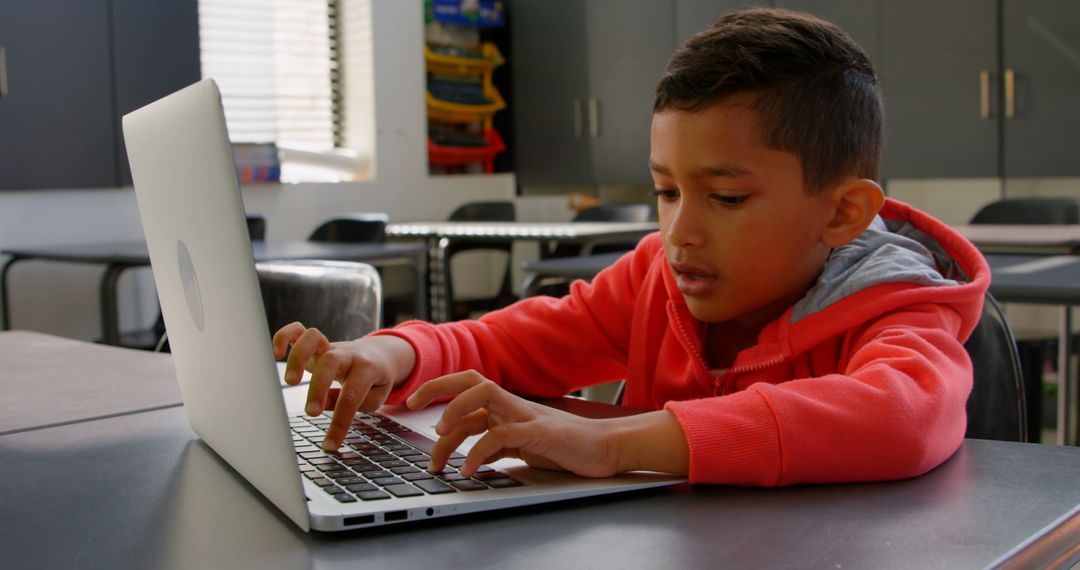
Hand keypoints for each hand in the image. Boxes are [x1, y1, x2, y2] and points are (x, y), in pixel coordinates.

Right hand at [272, 322, 415, 450]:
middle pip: (331, 362)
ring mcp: (330, 345)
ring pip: (313, 338)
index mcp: (367, 368)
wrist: (381, 353)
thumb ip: (354, 403)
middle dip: (317, 388)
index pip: (352, 396)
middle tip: (311, 413)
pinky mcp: (316, 342)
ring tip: (290, 382)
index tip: (330, 444)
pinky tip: (276, 354)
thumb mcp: (374, 396)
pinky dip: (284, 337)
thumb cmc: (375, 379)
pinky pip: (297, 329)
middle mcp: (347, 354)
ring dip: (297, 358)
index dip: (339, 423)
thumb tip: (322, 405)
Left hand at [405, 370, 623, 478]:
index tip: (412, 405)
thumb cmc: (564, 446)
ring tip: (439, 440)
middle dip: (438, 388)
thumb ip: (496, 442)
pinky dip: (479, 452)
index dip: (438, 391)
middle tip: (412, 406)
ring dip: (456, 414)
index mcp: (507, 406)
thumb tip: (467, 454)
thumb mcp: (521, 444)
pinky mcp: (538, 432)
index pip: (467, 389)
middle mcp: (513, 405)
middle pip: (471, 381)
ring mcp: (526, 415)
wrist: (605, 447)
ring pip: (483, 396)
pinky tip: (469, 469)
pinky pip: (501, 434)